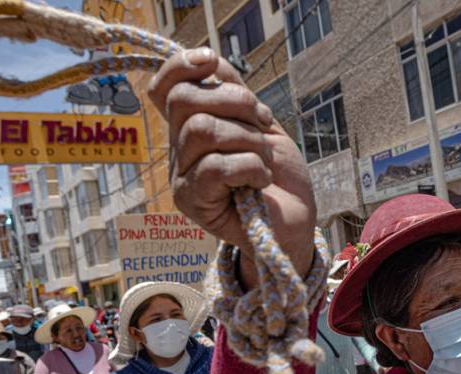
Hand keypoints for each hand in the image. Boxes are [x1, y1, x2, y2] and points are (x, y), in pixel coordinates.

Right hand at [148, 48, 316, 286]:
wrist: (295, 225)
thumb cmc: (279, 177)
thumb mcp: (260, 126)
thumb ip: (234, 95)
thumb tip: (211, 61)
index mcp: (190, 128)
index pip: (165, 87)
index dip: (181, 65)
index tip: (212, 61)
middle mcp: (178, 150)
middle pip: (184, 100)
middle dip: (235, 101)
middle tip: (263, 123)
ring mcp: (181, 177)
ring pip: (202, 130)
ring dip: (249, 139)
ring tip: (265, 159)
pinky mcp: (192, 202)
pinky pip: (216, 166)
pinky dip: (251, 167)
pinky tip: (261, 181)